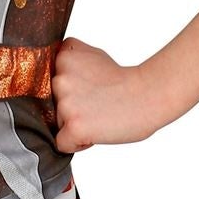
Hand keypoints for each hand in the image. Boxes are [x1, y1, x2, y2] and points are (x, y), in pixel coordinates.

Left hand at [50, 36, 169, 151]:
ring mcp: (65, 103)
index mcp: (63, 56)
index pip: (49, 80)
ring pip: (57, 123)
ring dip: (75, 124)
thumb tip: (54, 76)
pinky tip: (96, 130)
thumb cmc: (124, 81)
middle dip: (70, 107)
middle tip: (96, 103)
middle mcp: (59, 78)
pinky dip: (78, 142)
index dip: (69, 88)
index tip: (88, 87)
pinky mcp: (73, 126)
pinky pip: (62, 143)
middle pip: (51, 103)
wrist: (149, 95)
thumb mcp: (93, 56)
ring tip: (99, 115)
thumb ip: (70, 63)